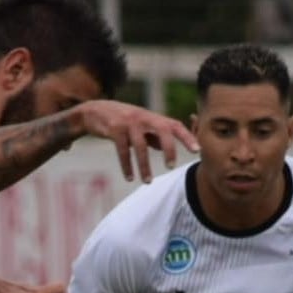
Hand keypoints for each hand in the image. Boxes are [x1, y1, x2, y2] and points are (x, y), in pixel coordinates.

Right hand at [71, 100, 197, 182]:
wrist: (95, 110)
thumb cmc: (123, 121)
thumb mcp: (141, 126)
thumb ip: (154, 136)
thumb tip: (167, 149)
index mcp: (153, 118)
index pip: (174, 125)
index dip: (187, 137)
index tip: (197, 150)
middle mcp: (144, 117)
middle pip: (162, 130)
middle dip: (169, 148)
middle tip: (171, 166)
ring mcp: (129, 122)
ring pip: (140, 145)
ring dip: (144, 165)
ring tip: (148, 181)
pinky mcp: (114, 129)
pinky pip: (123, 150)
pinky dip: (127, 166)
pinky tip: (129, 177)